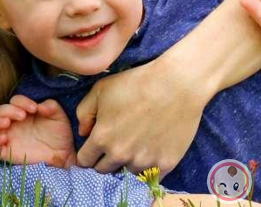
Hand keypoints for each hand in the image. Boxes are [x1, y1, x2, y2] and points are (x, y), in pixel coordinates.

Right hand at [0, 95, 75, 167]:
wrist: (63, 155)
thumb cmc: (59, 134)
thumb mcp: (58, 117)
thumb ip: (51, 107)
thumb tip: (40, 106)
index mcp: (23, 111)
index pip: (14, 101)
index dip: (21, 101)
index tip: (34, 108)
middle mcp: (12, 123)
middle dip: (9, 110)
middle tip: (22, 116)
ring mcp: (8, 137)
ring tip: (7, 122)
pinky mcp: (7, 153)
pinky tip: (3, 138)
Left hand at [75, 61, 205, 175]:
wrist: (176, 85)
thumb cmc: (135, 83)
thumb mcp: (100, 90)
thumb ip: (84, 113)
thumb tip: (84, 133)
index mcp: (102, 138)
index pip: (85, 160)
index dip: (87, 155)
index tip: (94, 149)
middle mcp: (120, 155)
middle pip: (103, 171)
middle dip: (104, 160)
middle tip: (114, 146)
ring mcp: (143, 162)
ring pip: (126, 174)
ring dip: (126, 164)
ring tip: (134, 146)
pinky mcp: (165, 164)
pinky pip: (150, 177)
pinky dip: (147, 169)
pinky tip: (149, 153)